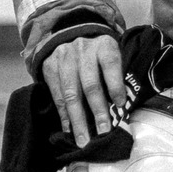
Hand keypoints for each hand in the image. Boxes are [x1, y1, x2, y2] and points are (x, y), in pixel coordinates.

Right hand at [43, 33, 124, 148]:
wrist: (69, 32)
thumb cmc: (98, 52)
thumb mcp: (112, 53)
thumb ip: (117, 74)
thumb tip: (123, 106)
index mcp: (103, 45)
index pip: (110, 64)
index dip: (115, 85)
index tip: (121, 106)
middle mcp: (82, 50)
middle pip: (90, 84)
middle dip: (97, 111)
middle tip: (104, 132)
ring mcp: (63, 59)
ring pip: (71, 93)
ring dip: (78, 120)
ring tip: (83, 139)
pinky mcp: (49, 68)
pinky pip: (57, 96)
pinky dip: (63, 115)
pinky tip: (69, 130)